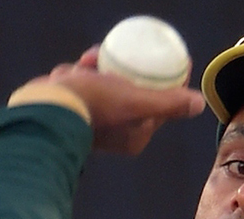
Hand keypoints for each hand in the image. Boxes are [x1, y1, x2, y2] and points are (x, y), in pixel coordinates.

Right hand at [29, 46, 205, 154]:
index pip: (158, 102)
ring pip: (104, 84)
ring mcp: (93, 122)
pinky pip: (82, 85)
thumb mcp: (136, 102)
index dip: (166, 80)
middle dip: (123, 72)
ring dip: (96, 70)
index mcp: (134, 136)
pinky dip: (77, 75)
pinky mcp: (72, 111)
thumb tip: (199, 104)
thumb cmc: (93, 106)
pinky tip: (73, 68)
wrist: (45, 111)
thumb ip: (168, 104)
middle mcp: (115, 132)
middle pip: (130, 90)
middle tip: (118, 56)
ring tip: (88, 61)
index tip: (171, 59)